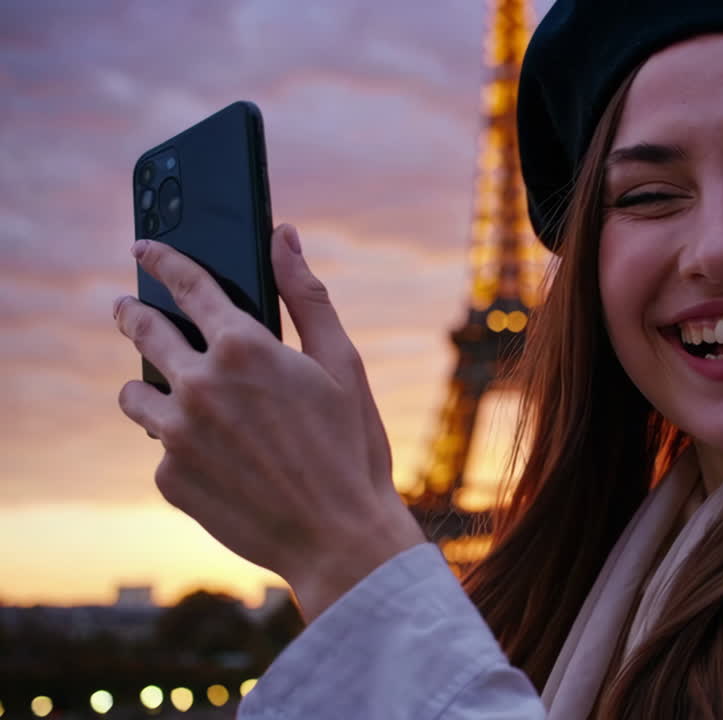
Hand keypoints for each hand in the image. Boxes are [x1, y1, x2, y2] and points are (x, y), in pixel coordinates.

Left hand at [114, 225, 424, 621]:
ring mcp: (177, 435)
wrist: (339, 538)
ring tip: (178, 396)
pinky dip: (182, 444)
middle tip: (130, 310)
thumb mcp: (342, 363)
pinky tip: (221, 459)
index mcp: (244, 347)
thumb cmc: (352, 447)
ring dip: (150, 385)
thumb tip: (282, 236)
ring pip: (136, 394)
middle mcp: (199, 385)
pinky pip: (161, 447)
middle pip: (144, 332)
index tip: (145, 247)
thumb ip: (307, 295)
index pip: (188, 284)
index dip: (163, 259)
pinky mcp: (169, 478)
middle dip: (134, 313)